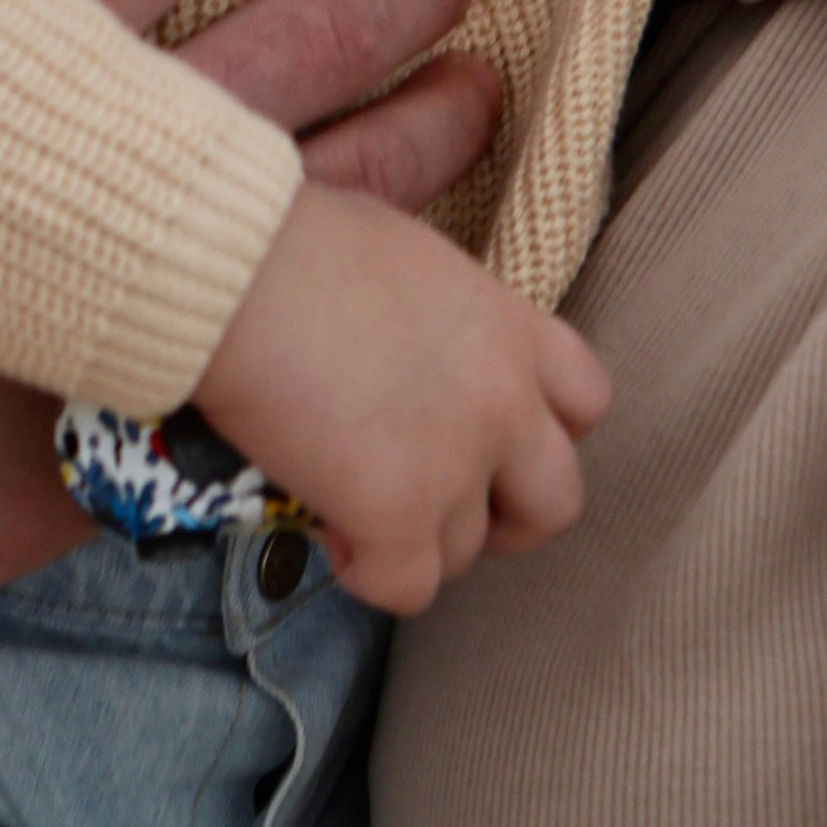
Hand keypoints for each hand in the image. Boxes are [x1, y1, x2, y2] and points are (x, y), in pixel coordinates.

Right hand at [0, 0, 498, 668]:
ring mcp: (134, 295)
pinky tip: (434, 285)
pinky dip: (376, 304)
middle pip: (284, 48)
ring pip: (321, 192)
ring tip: (481, 85)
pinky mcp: (146, 406)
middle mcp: (93, 164)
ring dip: (410, 133)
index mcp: (1, 52)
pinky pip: (302, 342)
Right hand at [195, 180, 609, 616]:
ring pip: (466, 551)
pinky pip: (406, 588)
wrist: (239, 271)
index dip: (546, 429)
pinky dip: (369, 574)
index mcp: (507, 325)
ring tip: (355, 502)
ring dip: (416, 539)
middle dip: (505, 515)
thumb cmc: (296, 237)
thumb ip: (441, 298)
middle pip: (557, 500)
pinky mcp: (397, 515)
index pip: (586, 400)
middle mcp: (501, 401)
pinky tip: (330, 531)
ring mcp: (455, 464)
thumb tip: (425, 284)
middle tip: (441, 500)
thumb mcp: (402, 238)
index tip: (493, 433)